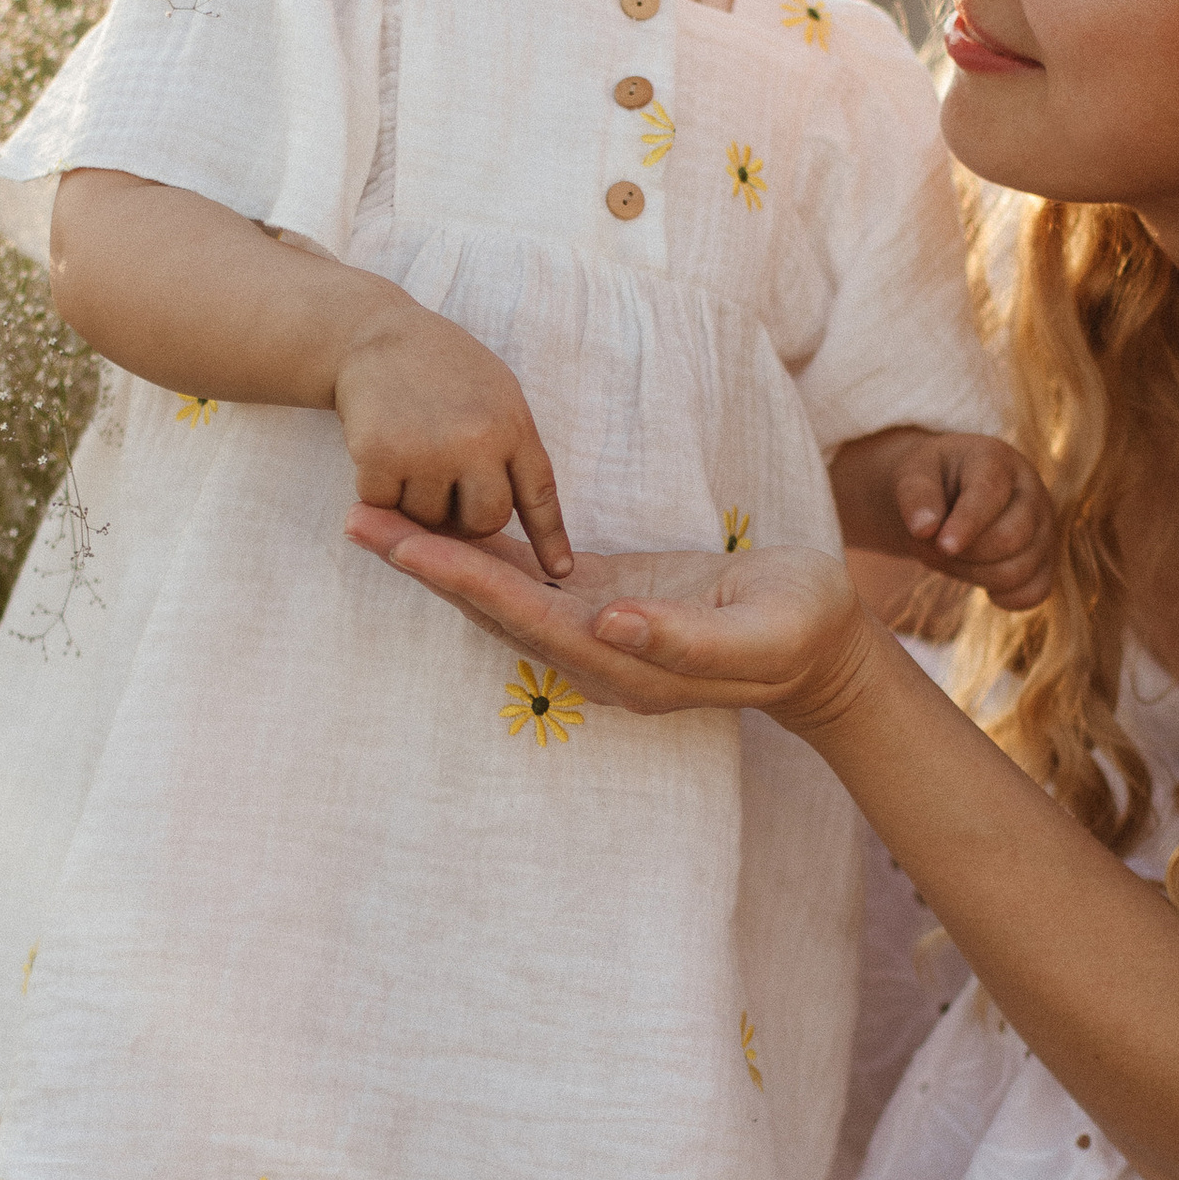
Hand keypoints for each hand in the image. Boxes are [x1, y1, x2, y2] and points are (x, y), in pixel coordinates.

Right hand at [331, 301, 573, 579]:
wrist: (374, 334)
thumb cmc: (441, 367)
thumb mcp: (496, 393)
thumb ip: (509, 446)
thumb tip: (518, 514)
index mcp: (512, 425)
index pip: (539, 493)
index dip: (550, 538)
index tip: (561, 570)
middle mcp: (476, 441)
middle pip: (483, 523)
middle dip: (465, 518)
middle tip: (444, 486)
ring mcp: (428, 451)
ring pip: (431, 521)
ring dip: (417, 502)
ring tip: (411, 453)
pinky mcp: (381, 457)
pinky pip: (386, 509)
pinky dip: (379, 492)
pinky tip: (381, 454)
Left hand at [345, 509, 879, 730]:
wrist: (823, 646)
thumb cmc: (800, 628)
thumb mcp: (758, 634)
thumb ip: (682, 639)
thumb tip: (609, 624)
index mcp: (623, 659)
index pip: (524, 617)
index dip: (462, 580)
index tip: (406, 547)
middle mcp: (593, 651)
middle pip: (489, 607)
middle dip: (423, 565)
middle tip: (355, 520)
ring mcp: (594, 629)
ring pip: (498, 592)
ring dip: (438, 557)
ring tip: (375, 520)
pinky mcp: (605, 601)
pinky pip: (527, 579)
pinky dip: (481, 552)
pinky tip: (441, 526)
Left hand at [833, 426, 1055, 609]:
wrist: (947, 492)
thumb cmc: (931, 481)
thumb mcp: (913, 474)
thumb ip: (916, 495)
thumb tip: (924, 528)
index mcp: (997, 460)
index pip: (989, 495)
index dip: (966, 524)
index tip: (942, 545)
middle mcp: (1030, 491)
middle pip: (1010, 538)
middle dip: (964, 553)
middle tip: (934, 546)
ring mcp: (1043, 526)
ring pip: (1019, 570)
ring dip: (975, 575)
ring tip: (951, 558)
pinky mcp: (1045, 559)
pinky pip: (1034, 592)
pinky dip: (1006, 597)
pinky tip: (983, 585)